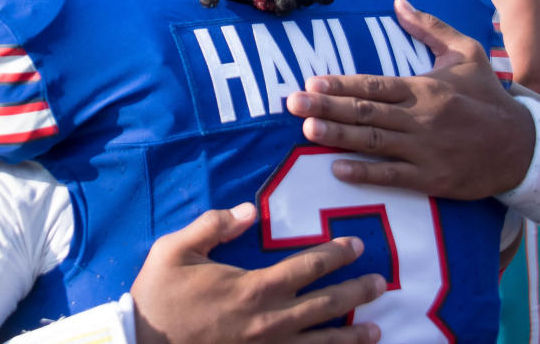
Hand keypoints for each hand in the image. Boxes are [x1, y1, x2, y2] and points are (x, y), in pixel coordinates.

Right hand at [131, 203, 384, 343]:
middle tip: (380, 283)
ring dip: (350, 336)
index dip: (334, 256)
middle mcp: (267, 321)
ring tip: (377, 331)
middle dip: (355, 293)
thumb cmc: (158, 297)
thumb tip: (250, 210)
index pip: (305, 268)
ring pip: (319, 343)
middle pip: (323, 306)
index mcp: (251, 288)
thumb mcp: (174, 250)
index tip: (355, 246)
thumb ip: (213, 225)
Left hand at [286, 0, 533, 199]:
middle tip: (292, 104)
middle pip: (366, 111)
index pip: (374, 84)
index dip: (341, 83)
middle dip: (327, 106)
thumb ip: (430, 28)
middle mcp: (421, 117)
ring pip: (373, 142)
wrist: (523, 145)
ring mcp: (425, 150)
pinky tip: (337, 168)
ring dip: (338, 135)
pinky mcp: (432, 178)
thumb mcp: (467, 52)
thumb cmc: (489, 97)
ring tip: (306, 129)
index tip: (311, 81)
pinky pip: (393, 176)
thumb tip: (398, 1)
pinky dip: (365, 173)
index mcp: (424, 88)